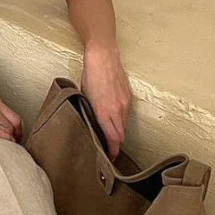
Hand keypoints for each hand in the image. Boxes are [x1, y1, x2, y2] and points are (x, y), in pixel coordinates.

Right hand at [0, 88, 22, 140]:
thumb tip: (0, 120)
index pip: (15, 119)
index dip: (18, 130)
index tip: (17, 135)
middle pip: (12, 127)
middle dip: (15, 137)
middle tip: (13, 144)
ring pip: (5, 132)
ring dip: (8, 140)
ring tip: (7, 147)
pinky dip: (2, 141)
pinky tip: (1, 145)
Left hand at [79, 43, 132, 159]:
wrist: (103, 57)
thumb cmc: (91, 75)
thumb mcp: (85, 97)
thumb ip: (91, 112)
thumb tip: (93, 123)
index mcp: (104, 112)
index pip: (112, 138)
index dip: (112, 150)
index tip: (110, 157)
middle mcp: (117, 110)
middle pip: (120, 135)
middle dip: (115, 144)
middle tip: (109, 150)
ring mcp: (124, 103)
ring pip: (124, 125)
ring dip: (118, 131)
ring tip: (111, 136)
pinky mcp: (128, 97)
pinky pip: (126, 114)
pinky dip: (121, 119)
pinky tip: (115, 119)